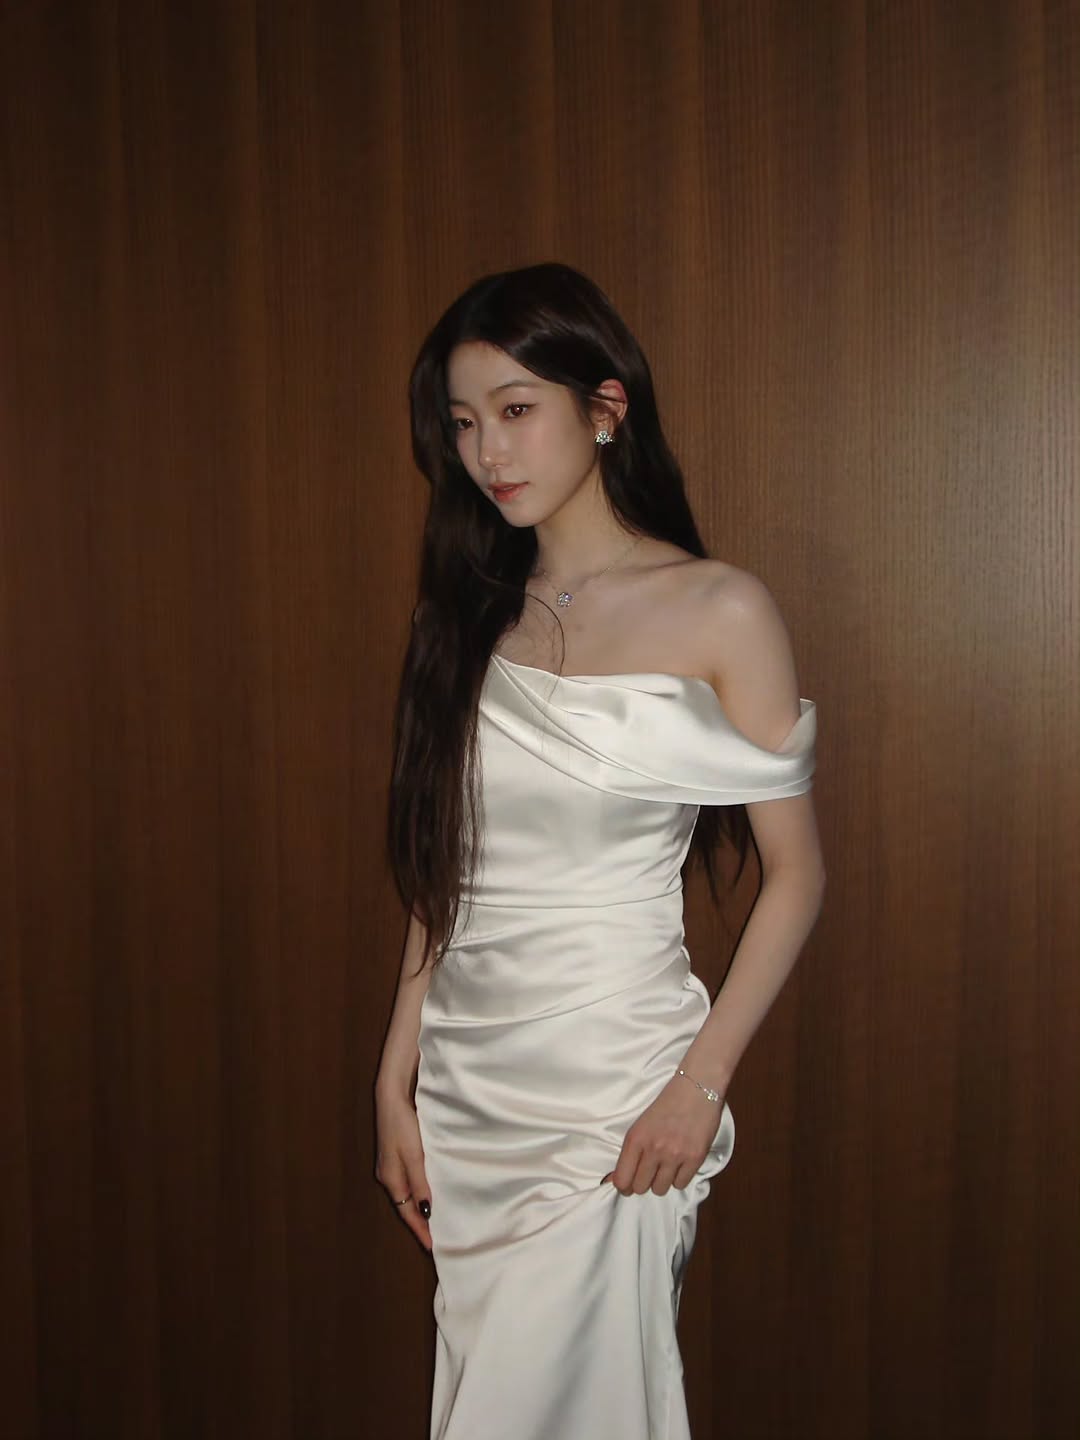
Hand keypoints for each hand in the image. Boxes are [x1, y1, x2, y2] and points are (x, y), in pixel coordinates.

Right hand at [374, 1088, 432, 1250]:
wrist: (390, 1095)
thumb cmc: (402, 1124)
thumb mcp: (414, 1155)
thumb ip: (419, 1183)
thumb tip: (425, 1211)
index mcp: (391, 1179)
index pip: (407, 1213)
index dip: (420, 1230)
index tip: (432, 1247)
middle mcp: (388, 1176)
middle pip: (404, 1206)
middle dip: (418, 1223)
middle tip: (435, 1238)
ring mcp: (390, 1165)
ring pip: (405, 1194)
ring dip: (417, 1207)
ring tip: (433, 1219)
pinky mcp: (394, 1154)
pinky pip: (406, 1182)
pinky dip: (416, 1192)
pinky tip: (426, 1191)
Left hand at [602, 1075, 723, 1196]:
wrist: (696, 1088)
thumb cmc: (666, 1104)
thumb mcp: (641, 1124)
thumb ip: (631, 1151)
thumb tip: (616, 1179)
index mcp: (635, 1138)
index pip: (622, 1179)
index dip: (623, 1186)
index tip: (627, 1185)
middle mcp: (653, 1149)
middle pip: (640, 1187)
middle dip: (642, 1183)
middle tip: (649, 1173)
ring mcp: (675, 1155)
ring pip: (660, 1189)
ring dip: (661, 1181)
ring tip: (666, 1167)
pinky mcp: (695, 1158)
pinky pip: (680, 1184)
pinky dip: (679, 1178)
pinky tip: (680, 1165)